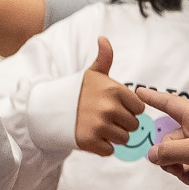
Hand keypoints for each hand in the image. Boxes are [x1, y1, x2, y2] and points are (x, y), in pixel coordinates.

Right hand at [74, 37, 145, 156]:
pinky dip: (103, 147)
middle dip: (122, 124)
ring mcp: (99, 126)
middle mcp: (109, 108)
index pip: (139, 109)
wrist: (49, 110)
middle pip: (133, 125)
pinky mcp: (89, 142)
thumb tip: (103, 39)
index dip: (128, 109)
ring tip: (99, 127)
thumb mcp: (92, 73)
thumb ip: (104, 58)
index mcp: (115, 90)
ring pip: (124, 139)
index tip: (114, 107)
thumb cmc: (77, 91)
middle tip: (105, 118)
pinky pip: (110, 151)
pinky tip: (93, 137)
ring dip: (114, 136)